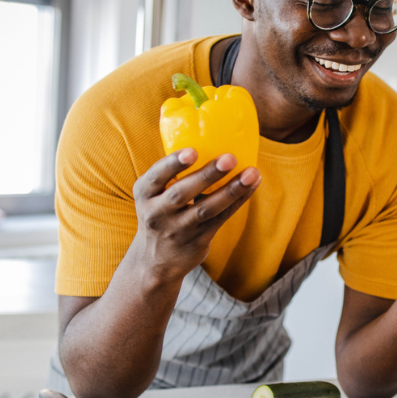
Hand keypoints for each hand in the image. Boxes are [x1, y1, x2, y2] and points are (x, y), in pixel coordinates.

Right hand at [130, 149, 260, 284]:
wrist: (155, 262)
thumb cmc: (160, 213)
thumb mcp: (152, 195)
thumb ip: (170, 174)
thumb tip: (205, 135)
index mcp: (144, 194)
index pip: (155, 177)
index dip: (173, 164)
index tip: (192, 151)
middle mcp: (157, 213)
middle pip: (183, 193)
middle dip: (207, 175)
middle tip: (230, 158)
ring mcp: (178, 229)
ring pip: (207, 209)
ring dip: (231, 190)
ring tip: (251, 173)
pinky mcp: (198, 240)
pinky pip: (221, 218)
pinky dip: (238, 201)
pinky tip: (251, 186)